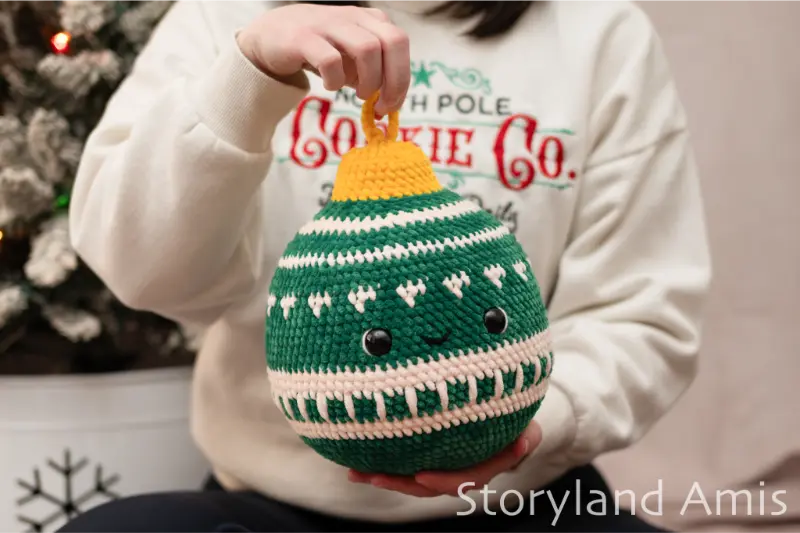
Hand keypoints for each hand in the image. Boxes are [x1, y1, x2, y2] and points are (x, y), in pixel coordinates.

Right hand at [237, 4, 410, 115]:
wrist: (270, 36)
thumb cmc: (318, 50)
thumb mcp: (350, 58)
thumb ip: (371, 73)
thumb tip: (388, 101)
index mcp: (369, 20)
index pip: (400, 44)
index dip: (402, 79)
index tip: (392, 105)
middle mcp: (353, 17)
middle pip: (392, 42)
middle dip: (394, 80)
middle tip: (380, 105)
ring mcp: (328, 25)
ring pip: (367, 49)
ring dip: (368, 80)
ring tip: (356, 94)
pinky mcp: (304, 38)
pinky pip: (331, 61)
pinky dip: (336, 81)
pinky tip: (330, 85)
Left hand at [348, 421, 542, 497]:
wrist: (509, 417)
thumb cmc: (516, 419)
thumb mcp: (527, 428)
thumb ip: (526, 437)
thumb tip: (525, 442)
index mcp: (483, 467)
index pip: (463, 480)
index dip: (443, 481)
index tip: (422, 476)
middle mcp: (461, 470)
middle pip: (428, 485)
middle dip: (399, 483)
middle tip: (374, 476)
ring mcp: (442, 464)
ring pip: (411, 477)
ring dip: (383, 476)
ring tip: (356, 472)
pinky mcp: (427, 454)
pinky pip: (404, 462)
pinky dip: (383, 461)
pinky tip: (357, 458)